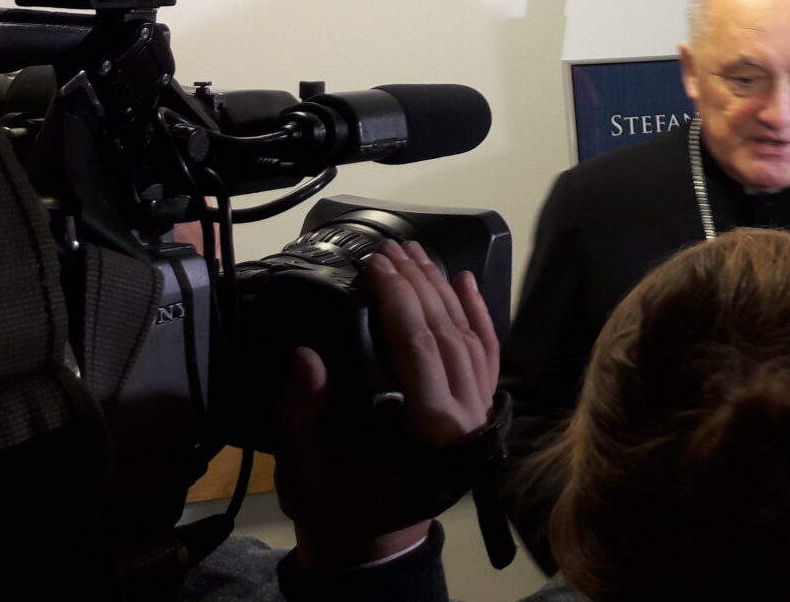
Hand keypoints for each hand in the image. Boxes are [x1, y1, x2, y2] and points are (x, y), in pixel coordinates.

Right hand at [275, 240, 501, 568]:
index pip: (418, 348)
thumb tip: (305, 357)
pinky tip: (463, 281)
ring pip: (467, 337)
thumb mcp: (307, 471)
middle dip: (416, 285)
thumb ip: (303, 417)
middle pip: (445, 334)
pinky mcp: (480, 407)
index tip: (374, 264)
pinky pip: (486, 353)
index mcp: (431, 432)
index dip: (396, 300)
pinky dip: (477, 314)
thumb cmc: (339, 505)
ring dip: (442, 290)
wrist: (374, 540)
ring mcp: (479, 411)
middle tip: (389, 249)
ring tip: (417, 253)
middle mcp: (465, 417)